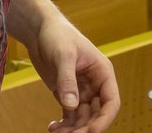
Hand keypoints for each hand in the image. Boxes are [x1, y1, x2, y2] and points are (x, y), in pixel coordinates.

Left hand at [9, 0, 119, 132]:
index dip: (105, 119)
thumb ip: (67, 80)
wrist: (40, 30)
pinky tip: (53, 127)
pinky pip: (70, 115)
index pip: (111, 101)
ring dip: (73, 128)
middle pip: (97, 114)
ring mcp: (81, 90)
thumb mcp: (63, 56)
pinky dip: (64, 124)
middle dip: (86, 127)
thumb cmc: (58, 35)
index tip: (91, 131)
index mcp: (102, 72)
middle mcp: (95, 83)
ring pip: (83, 117)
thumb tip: (71, 105)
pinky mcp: (67, 93)